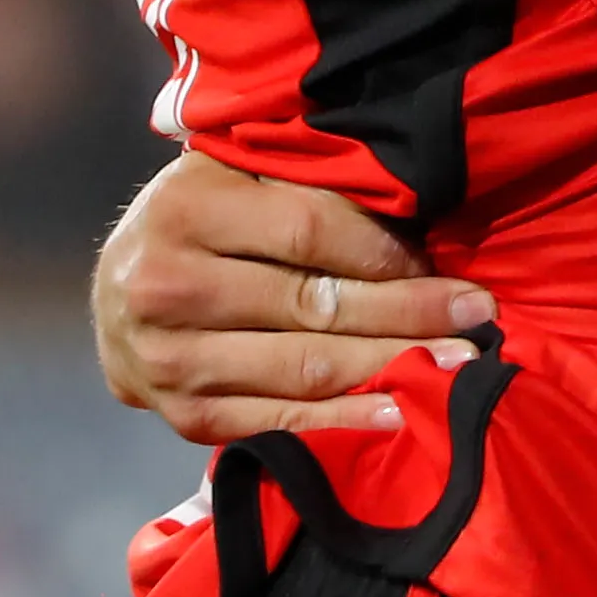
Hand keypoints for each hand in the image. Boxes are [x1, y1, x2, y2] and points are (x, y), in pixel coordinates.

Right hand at [93, 152, 492, 441]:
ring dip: (389, 368)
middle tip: (478, 317)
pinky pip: (276, 423)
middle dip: (407, 313)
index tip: (448, 266)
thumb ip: (309, 185)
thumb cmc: (203, 215)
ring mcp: (169, 360)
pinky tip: (400, 414)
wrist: (118, 286)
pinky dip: (343, 422)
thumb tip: (416, 206)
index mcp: (185, 210)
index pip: (308, 230)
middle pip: (313, 304)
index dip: (385, 251)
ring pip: (303, 369)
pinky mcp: (181, 415)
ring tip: (457, 367)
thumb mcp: (241, 174)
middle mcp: (165, 287)